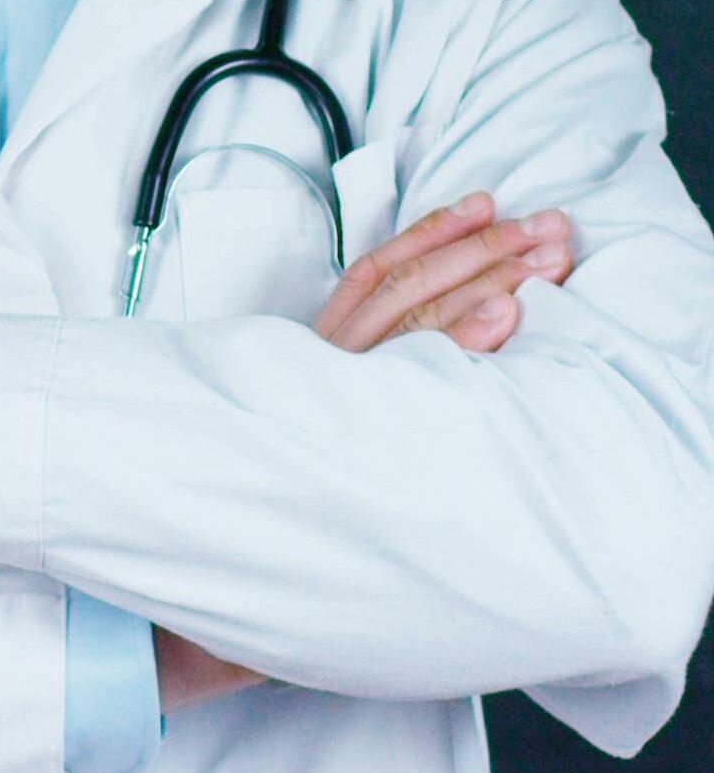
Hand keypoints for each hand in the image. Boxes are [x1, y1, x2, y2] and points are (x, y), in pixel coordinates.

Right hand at [156, 192, 574, 710]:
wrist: (224, 566)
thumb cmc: (285, 496)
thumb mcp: (320, 418)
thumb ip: (360, 377)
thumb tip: (438, 331)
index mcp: (318, 352)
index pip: (378, 272)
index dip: (433, 232)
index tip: (488, 205)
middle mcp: (326, 366)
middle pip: (411, 288)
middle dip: (486, 251)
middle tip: (548, 227)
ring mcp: (339, 397)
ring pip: (418, 320)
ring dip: (488, 278)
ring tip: (543, 256)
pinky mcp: (355, 436)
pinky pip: (412, 376)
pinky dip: (462, 340)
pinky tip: (506, 317)